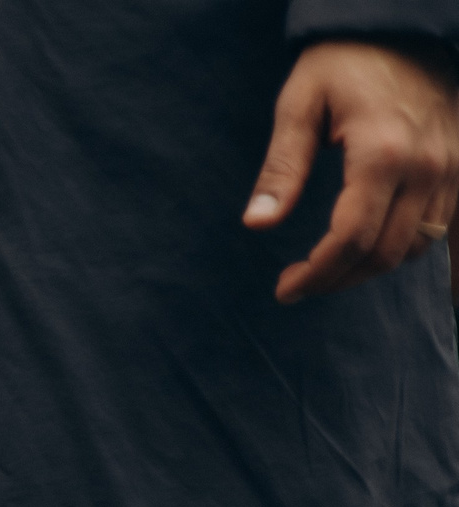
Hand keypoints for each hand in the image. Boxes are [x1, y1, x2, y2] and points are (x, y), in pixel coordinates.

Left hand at [246, 39, 458, 303]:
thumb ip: (281, 168)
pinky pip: (439, 228)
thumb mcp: (299, 105)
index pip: (351, 239)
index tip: (285, 289)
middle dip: (337, 279)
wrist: (401, 28)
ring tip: (327, 269)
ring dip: (368, 269)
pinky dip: (404, 249)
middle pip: (384, 254)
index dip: (316, 274)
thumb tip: (256, 224)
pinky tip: (368, 251)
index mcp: (383, 154)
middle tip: (299, 283)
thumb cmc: (343, 61)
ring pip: (414, 247)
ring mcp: (450, 168)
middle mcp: (426, 167)